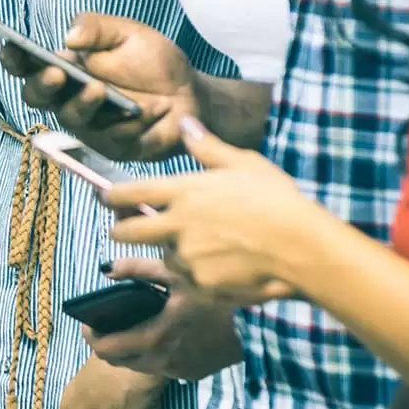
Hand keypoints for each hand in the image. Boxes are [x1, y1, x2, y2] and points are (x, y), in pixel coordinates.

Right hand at [2, 13, 195, 161]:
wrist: (191, 94)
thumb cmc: (153, 62)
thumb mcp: (127, 33)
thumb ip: (97, 28)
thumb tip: (70, 37)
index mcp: (64, 67)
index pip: (28, 64)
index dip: (14, 58)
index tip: (12, 48)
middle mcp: (67, 98)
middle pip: (36, 96)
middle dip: (41, 85)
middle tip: (57, 74)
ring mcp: (87, 125)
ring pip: (70, 119)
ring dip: (82, 104)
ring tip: (99, 89)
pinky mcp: (111, 146)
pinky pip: (110, 138)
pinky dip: (129, 123)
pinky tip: (148, 112)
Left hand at [83, 257, 243, 380]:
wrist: (263, 324)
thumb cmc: (219, 294)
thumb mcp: (178, 272)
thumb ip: (138, 269)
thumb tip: (107, 268)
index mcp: (153, 339)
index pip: (106, 349)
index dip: (91, 336)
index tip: (88, 323)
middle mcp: (162, 362)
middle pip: (119, 362)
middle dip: (107, 344)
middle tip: (106, 324)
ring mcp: (179, 371)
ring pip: (140, 366)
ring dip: (129, 350)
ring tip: (131, 326)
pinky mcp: (194, 373)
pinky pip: (163, 367)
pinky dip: (153, 354)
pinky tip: (161, 333)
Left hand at [106, 119, 316, 306]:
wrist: (304, 247)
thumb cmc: (278, 200)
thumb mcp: (245, 164)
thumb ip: (208, 147)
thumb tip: (185, 123)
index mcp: (183, 191)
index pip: (129, 193)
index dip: (109, 196)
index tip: (104, 196)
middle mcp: (177, 224)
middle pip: (124, 233)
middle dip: (120, 230)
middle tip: (126, 227)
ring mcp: (187, 257)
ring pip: (163, 257)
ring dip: (173, 252)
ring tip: (206, 246)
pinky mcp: (201, 285)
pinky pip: (189, 280)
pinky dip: (199, 274)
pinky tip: (224, 265)